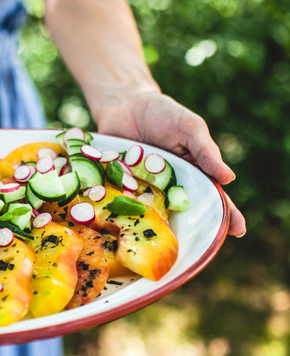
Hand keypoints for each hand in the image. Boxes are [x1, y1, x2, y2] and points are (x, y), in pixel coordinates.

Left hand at [92, 89, 246, 236]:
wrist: (124, 104)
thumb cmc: (163, 114)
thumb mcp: (189, 127)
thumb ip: (205, 151)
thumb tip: (228, 177)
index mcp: (192, 175)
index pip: (213, 198)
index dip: (227, 215)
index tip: (238, 231)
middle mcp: (168, 189)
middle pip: (182, 215)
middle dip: (190, 233)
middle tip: (196, 250)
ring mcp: (142, 190)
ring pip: (151, 215)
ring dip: (154, 227)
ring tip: (160, 241)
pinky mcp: (117, 187)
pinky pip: (120, 202)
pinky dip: (121, 212)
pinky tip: (122, 223)